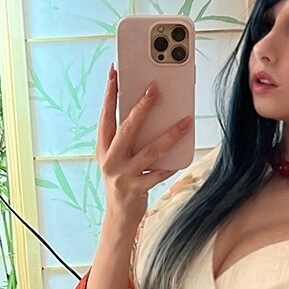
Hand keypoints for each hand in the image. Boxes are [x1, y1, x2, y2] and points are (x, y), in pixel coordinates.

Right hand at [96, 63, 192, 227]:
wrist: (119, 216)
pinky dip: (171, 165)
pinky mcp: (137, 189)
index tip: (115, 73)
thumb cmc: (122, 180)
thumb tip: (149, 112)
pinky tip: (182, 156)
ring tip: (185, 122)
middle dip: (142, 107)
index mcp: (103, 148)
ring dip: (169, 135)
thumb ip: (129, 138)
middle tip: (155, 88)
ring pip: (149, 151)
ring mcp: (123, 175)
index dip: (110, 94)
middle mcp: (110, 160)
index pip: (106, 115)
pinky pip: (159, 174)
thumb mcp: (119, 157)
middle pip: (127, 128)